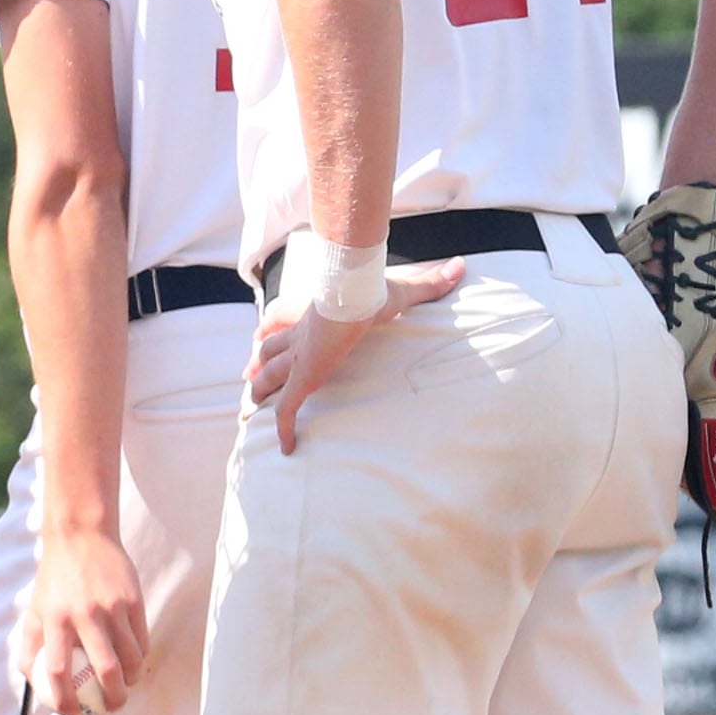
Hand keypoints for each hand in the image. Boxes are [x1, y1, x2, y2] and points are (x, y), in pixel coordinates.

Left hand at [19, 525, 146, 714]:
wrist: (81, 536)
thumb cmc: (54, 579)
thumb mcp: (34, 609)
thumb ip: (29, 646)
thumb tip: (33, 683)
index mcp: (55, 620)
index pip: (58, 672)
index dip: (66, 701)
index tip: (74, 714)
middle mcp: (84, 615)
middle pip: (106, 670)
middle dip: (112, 699)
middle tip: (111, 708)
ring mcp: (112, 607)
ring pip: (131, 658)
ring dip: (131, 680)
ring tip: (126, 686)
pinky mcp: (133, 599)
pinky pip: (141, 639)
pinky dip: (140, 657)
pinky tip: (135, 662)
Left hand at [249, 259, 466, 454]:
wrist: (354, 292)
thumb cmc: (373, 289)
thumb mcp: (403, 290)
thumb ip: (429, 284)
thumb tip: (461, 266)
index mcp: (316, 320)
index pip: (290, 328)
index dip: (278, 337)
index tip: (266, 345)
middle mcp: (301, 339)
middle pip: (270, 352)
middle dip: (261, 366)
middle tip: (255, 380)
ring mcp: (300, 358)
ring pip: (269, 377)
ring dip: (262, 392)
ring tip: (255, 410)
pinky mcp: (304, 376)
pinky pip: (287, 409)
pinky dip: (284, 429)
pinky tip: (288, 448)